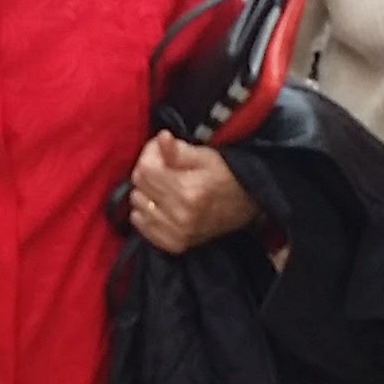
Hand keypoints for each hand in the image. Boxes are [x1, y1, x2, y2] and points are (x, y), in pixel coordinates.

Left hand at [126, 132, 263, 254]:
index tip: (160, 151)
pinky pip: (142, 227)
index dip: (149, 154)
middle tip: (163, 168)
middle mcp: (181, 216)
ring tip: (163, 187)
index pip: (145, 170)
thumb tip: (161, 138)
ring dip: (145, 194)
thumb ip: (179, 150)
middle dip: (147, 173)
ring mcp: (177, 233)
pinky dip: (145, 215)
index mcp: (188, 191)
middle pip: (138, 188)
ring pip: (137, 207)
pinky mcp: (175, 245)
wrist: (246, 204)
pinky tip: (159, 206)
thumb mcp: (206, 156)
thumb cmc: (226, 175)